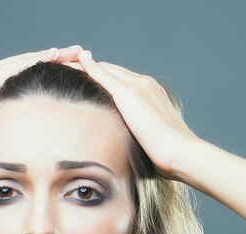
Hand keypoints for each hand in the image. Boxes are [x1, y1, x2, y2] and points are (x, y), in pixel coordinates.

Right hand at [0, 45, 84, 157]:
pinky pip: (19, 65)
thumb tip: (16, 154)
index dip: (46, 73)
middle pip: (30, 63)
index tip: (68, 73)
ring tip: (78, 52)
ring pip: (28, 59)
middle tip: (81, 55)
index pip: (23, 76)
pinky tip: (57, 55)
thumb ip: (0, 135)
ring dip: (54, 55)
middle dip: (57, 59)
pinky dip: (39, 59)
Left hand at [65, 52, 201, 179]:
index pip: (122, 82)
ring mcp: (138, 86)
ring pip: (106, 69)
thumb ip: (136, 140)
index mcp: (152, 96)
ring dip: (85, 65)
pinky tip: (74, 63)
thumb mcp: (149, 144)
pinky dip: (88, 67)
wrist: (180, 153)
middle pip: (112, 71)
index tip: (87, 84)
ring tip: (65, 64)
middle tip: (70, 68)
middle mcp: (145, 85)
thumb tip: (126, 156)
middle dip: (92, 70)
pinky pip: (103, 75)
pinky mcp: (130, 94)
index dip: (104, 81)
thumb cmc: (168, 158)